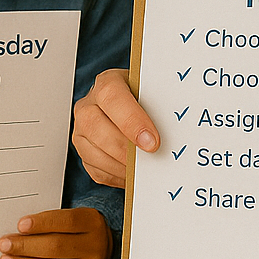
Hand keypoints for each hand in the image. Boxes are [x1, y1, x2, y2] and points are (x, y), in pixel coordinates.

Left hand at [0, 207, 110, 258]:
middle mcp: (93, 248)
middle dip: (25, 246)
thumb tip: (18, 233)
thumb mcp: (70, 216)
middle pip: (56, 247)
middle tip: (5, 244)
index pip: (67, 221)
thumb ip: (48, 221)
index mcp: (92, 223)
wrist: (98, 249)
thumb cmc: (76, 230)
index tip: (20, 225)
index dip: (42, 223)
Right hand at [72, 68, 157, 188]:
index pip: (111, 96)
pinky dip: (117, 175)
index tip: (152, 142)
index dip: (131, 121)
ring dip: (121, 165)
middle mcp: (89, 105)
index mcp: (108, 83)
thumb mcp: (152, 94)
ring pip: (93, 152)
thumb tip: (176, 128)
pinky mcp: (84, 152)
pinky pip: (97, 170)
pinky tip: (134, 172)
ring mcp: (82, 130)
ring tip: (145, 169)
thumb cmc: (146, 100)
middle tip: (149, 159)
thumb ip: (158, 106)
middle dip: (124, 148)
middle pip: (95, 126)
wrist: (137, 108)